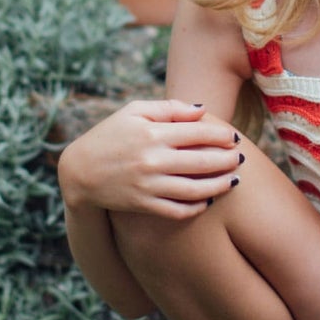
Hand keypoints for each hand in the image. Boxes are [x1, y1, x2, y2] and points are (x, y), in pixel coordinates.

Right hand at [58, 99, 241, 219]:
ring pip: (196, 190)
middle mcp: (153, 161)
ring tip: (234, 180)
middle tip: (240, 158)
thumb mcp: (133, 112)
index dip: (221, 135)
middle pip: (203, 162)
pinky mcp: (144, 205)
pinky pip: (178, 210)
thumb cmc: (110, 135)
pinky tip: (208, 200)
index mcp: (152, 134)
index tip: (233, 137)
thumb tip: (201, 111)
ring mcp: (149, 186)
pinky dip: (197, 207)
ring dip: (220, 185)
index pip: (198, 133)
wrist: (80, 171)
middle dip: (227, 160)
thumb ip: (168, 109)